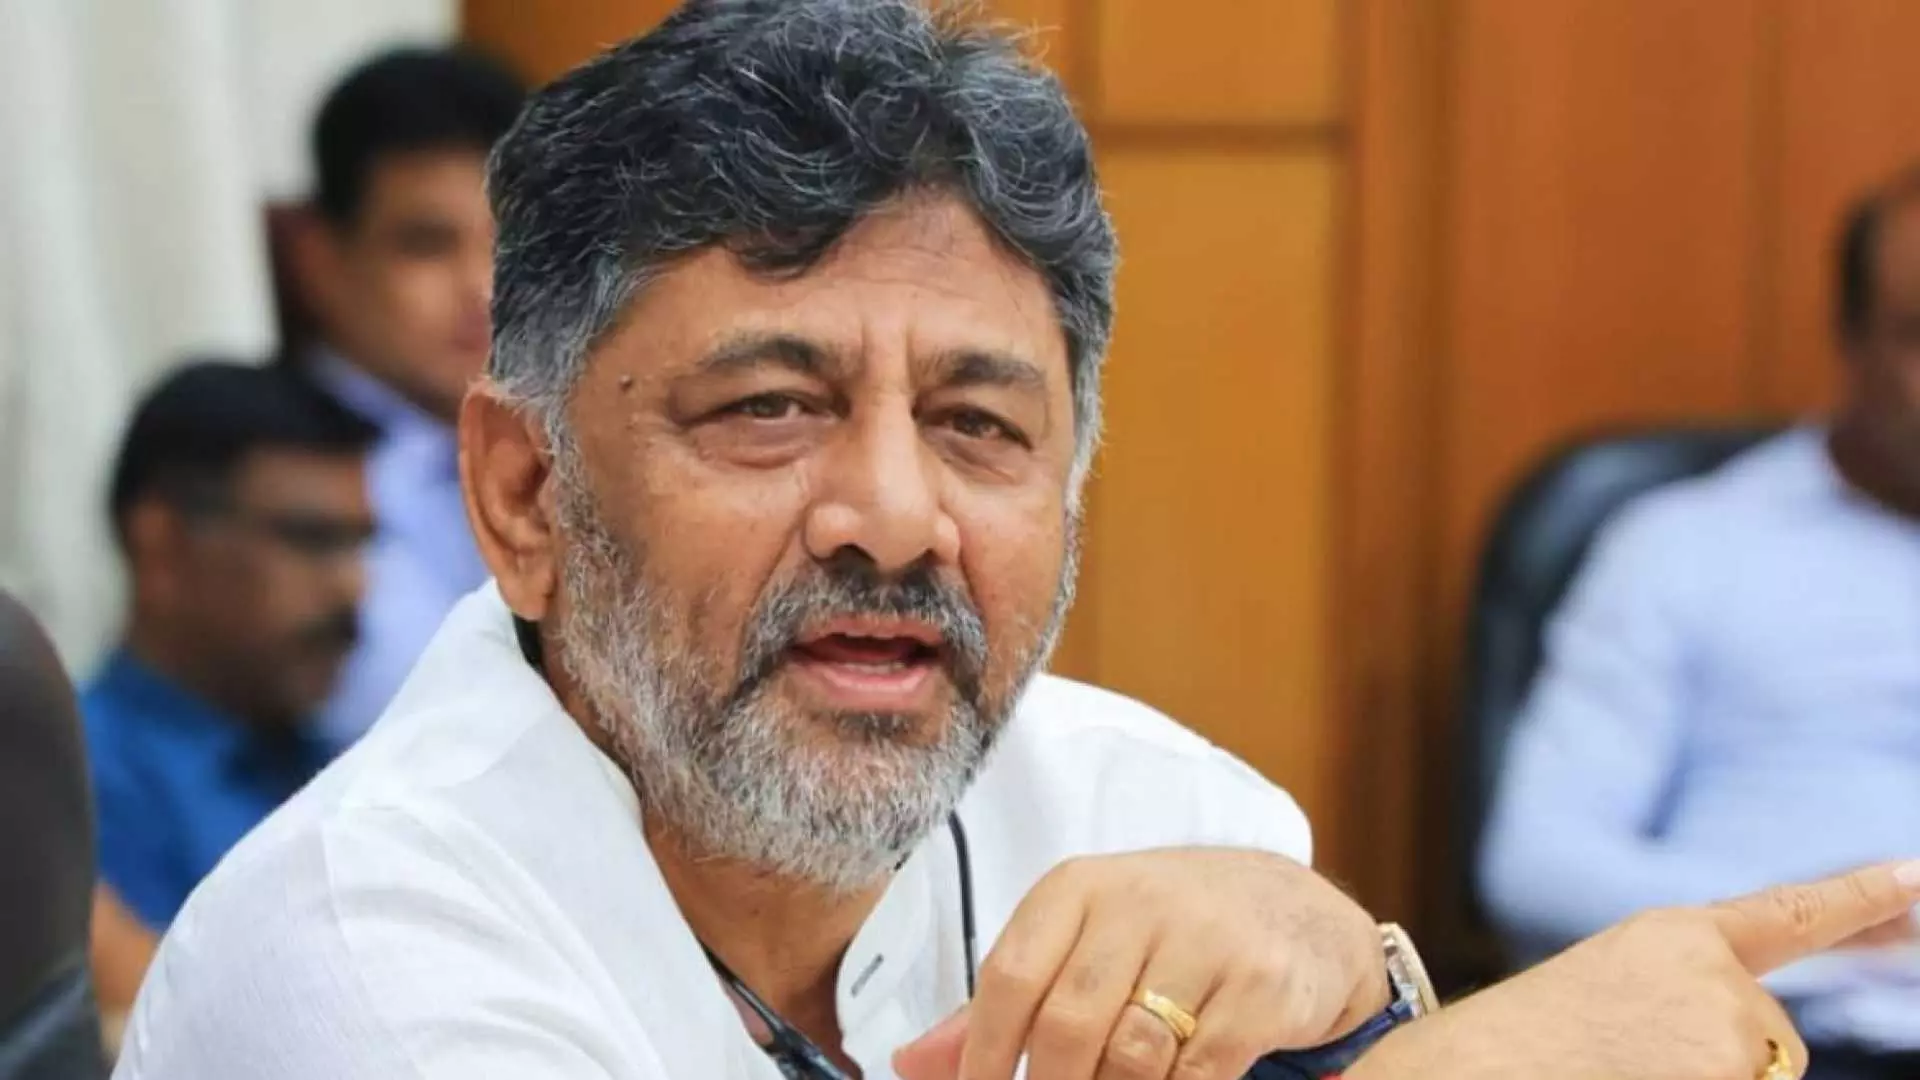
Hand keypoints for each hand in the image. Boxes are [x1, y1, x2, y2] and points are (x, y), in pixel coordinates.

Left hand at [895, 849, 1387, 1079]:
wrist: (1299, 916)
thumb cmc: (1169, 934)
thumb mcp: (1083, 941)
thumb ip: (1004, 1000)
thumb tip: (910, 1061)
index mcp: (1077, 888)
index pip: (1008, 976)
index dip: (979, 1054)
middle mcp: (1139, 901)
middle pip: (1065, 1026)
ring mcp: (1207, 941)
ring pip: (1131, 1056)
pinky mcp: (1262, 985)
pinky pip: (1198, 1071)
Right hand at [1348, 861, 1919, 1079]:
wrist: (1470, 1069)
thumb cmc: (1529, 1044)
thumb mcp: (1612, 994)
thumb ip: (1690, 995)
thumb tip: (1764, 1043)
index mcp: (1674, 935)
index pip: (1786, 916)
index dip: (1858, 898)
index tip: (1916, 875)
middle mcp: (1713, 969)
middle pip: (1769, 1041)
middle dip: (1720, 1065)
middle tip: (1627, 1063)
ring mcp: (1728, 1025)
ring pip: (1760, 1076)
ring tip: (1620, 1073)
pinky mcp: (1733, 1072)